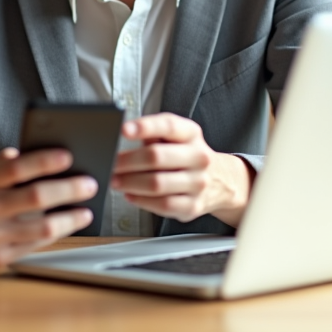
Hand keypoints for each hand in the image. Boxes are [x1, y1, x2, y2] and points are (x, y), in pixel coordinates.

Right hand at [0, 147, 96, 266]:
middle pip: (35, 198)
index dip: (45, 161)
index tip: (68, 156)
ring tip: (85, 210)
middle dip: (69, 190)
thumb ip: (4, 163)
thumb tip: (36, 153)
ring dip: (69, 218)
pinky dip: (53, 235)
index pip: (18, 168)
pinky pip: (32, 245)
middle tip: (90, 183)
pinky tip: (65, 226)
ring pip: (40, 227)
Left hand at [111, 113, 253, 226]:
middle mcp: (198, 157)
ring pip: (157, 184)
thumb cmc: (187, 155)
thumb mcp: (176, 137)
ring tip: (115, 180)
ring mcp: (198, 183)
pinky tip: (130, 195)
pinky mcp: (193, 205)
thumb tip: (124, 135)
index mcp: (191, 134)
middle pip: (156, 157)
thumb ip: (153, 134)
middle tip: (110, 164)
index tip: (123, 130)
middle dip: (127, 161)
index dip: (145, 126)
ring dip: (130, 183)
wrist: (221, 181)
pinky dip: (142, 201)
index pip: (168, 125)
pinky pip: (162, 204)